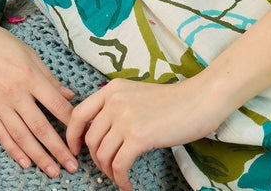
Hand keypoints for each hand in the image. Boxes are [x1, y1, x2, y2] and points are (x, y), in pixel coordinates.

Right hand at [0, 15, 77, 178]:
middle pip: (40, 126)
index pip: (56, 104)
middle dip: (58, 148)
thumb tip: (69, 96)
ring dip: (39, 156)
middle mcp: (15, 93)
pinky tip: (26, 162)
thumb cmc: (1, 44)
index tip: (82, 135)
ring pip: (22, 136)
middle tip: (72, 165)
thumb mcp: (30, 55)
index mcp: (30, 76)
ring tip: (53, 171)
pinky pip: (2, 135)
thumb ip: (49, 78)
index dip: (71, 122)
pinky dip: (14, 151)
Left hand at [66, 75, 226, 190]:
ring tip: (120, 177)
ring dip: (109, 171)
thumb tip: (98, 132)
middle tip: (108, 169)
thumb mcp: (136, 95)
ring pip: (103, 154)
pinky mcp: (139, 136)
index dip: (72, 136)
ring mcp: (125, 118)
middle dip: (96, 159)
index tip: (76, 150)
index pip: (78, 114)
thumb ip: (116, 106)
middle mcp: (115, 101)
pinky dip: (120, 179)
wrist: (199, 100)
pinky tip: (128, 184)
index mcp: (112, 89)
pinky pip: (119, 165)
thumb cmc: (172, 101)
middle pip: (90, 139)